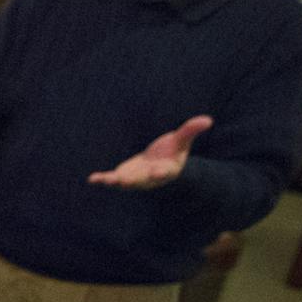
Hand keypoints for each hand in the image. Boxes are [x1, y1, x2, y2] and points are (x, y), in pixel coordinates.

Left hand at [88, 115, 210, 189]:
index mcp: (167, 169)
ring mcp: (136, 179)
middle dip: (134, 180)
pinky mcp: (124, 177)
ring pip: (126, 182)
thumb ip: (191, 131)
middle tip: (124, 181)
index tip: (158, 172)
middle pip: (143, 180)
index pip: (165, 172)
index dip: (161, 173)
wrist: (158, 163)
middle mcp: (150, 178)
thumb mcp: (181, 141)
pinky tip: (92, 179)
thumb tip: (208, 119)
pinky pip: (113, 180)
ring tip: (106, 180)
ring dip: (116, 182)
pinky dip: (103, 180)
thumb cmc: (171, 151)